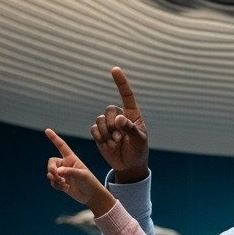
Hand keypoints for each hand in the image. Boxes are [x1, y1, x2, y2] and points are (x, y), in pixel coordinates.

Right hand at [46, 129, 115, 215]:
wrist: (92, 196)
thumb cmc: (90, 182)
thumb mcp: (83, 175)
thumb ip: (70, 172)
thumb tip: (57, 171)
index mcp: (72, 158)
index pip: (61, 146)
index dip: (54, 138)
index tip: (47, 130)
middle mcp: (66, 165)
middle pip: (51, 162)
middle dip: (51, 169)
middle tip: (57, 176)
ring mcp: (63, 174)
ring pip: (50, 173)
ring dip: (54, 179)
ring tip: (64, 184)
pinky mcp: (61, 183)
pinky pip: (52, 182)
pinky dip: (56, 185)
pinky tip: (65, 189)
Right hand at [91, 66, 150, 183]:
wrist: (129, 165)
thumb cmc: (138, 150)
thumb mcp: (139, 140)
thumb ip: (130, 129)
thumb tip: (119, 118)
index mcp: (132, 114)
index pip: (126, 95)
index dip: (121, 82)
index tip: (114, 69)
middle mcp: (119, 117)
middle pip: (109, 110)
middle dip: (112, 124)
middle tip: (119, 137)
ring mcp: (108, 125)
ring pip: (100, 120)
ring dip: (106, 133)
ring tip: (115, 142)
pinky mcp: (100, 134)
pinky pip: (94, 129)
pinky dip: (100, 137)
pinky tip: (107, 145)